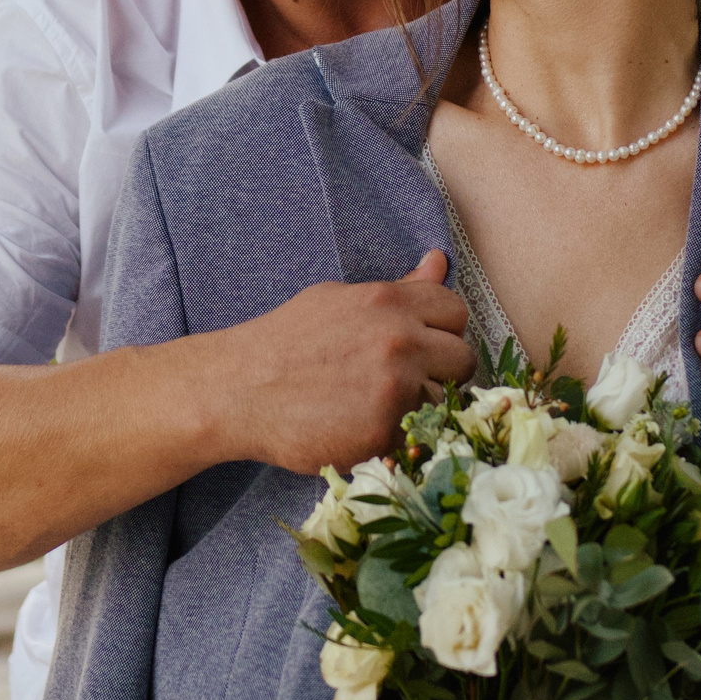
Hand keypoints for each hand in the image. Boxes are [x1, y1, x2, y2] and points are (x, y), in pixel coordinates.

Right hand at [218, 251, 472, 473]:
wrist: (237, 390)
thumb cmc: (286, 343)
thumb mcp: (340, 301)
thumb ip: (399, 289)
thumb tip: (438, 262)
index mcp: (389, 302)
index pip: (456, 311)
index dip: (442, 331)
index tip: (423, 347)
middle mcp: (399, 339)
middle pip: (463, 359)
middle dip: (443, 373)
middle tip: (407, 383)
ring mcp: (394, 387)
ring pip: (445, 402)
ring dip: (421, 408)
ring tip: (378, 408)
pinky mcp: (383, 430)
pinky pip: (416, 437)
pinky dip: (396, 437)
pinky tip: (363, 428)